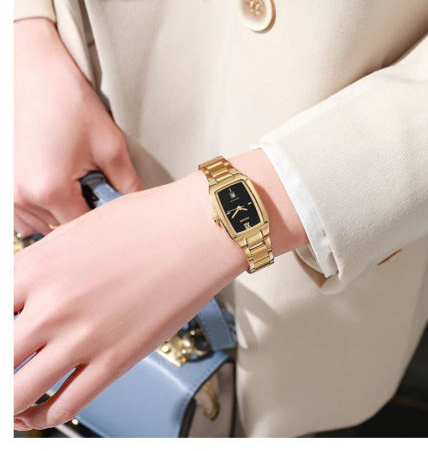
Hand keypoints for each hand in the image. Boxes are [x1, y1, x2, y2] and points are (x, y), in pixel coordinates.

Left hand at [13, 149, 307, 429]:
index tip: (6, 337)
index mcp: (39, 266)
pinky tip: (42, 411)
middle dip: (1, 366)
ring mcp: (84, 336)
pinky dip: (45, 415)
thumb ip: (45, 263)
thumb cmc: (152, 221)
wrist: (200, 229)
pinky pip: (66, 404)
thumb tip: (28, 289)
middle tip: (8, 366)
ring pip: (17, 393)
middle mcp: (54, 305)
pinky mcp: (118, 358)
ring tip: (13, 402)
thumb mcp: (82, 229)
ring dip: (11, 403)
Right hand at [14, 19, 142, 236]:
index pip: (84, 231)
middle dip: (80, 215)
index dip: (102, 223)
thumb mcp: (109, 144)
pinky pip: (19, 217)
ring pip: (39, 226)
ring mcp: (3, 193)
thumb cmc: (65, 100)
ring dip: (58, 214)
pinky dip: (38, 210)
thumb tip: (136, 207)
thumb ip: (127, 184)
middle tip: (90, 187)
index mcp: (49, 189)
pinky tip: (50, 187)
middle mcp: (19, 197)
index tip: (110, 208)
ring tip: (68, 182)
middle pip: (60, 230)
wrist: (28, 68)